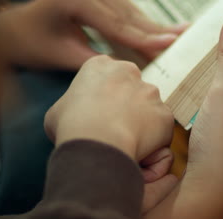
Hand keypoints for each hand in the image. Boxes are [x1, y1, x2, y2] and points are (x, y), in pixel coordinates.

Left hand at [0, 0, 186, 69]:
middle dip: (154, 29)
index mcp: (75, 0)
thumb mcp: (60, 55)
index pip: (115, 22)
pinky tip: (156, 29)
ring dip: (150, 25)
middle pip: (126, 12)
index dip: (142, 37)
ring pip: (127, 10)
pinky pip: (121, 10)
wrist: (8, 30)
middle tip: (182, 38)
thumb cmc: (28, 43)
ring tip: (177, 34)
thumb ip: (94, 60)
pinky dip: (137, 23)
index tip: (167, 45)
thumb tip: (125, 67)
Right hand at [44, 55, 173, 160]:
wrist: (96, 142)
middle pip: (132, 88)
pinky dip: (153, 141)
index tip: (98, 113)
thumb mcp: (57, 110)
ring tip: (123, 142)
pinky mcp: (165, 114)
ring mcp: (151, 92)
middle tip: (113, 128)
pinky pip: (161, 130)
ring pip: (148, 108)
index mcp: (100, 65)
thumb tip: (73, 115)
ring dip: (140, 123)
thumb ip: (72, 105)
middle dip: (127, 106)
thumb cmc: (71, 126)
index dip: (104, 97)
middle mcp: (129, 71)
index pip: (108, 77)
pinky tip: (136, 150)